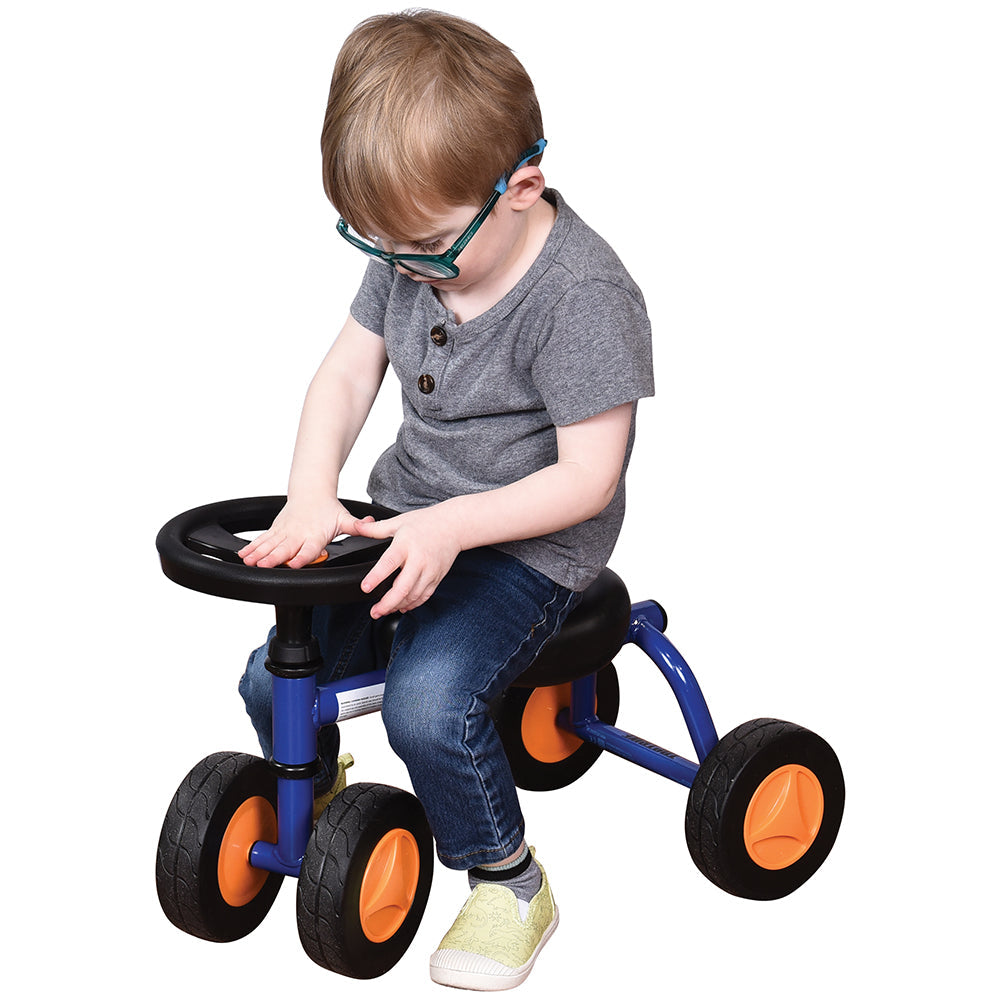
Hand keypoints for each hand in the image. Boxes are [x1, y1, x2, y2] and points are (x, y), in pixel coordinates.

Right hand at [238, 497, 370, 568]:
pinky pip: (262, 540)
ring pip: (269, 544)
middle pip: (285, 548)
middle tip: (263, 565)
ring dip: (258, 553)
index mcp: (315, 535)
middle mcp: (298, 535)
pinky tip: (243, 555)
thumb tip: (372, 524)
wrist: (311, 492)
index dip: (302, 557)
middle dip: (273, 557)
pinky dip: (251, 547)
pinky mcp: (276, 530)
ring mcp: (285, 532)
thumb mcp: (344, 518)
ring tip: (248, 561)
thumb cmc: (328, 509)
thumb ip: (358, 525)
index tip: (295, 563)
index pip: (309, 548)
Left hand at [354, 505, 461, 618]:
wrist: (454, 525)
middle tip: (374, 612)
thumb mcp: (398, 522)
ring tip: (384, 611)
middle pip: (403, 588)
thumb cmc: (426, 522)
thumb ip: (375, 529)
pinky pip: (424, 596)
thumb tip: (356, 527)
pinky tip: (402, 607)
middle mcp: (419, 560)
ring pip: (413, 595)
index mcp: (406, 545)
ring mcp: (430, 571)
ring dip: (398, 606)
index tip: (365, 588)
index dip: (376, 577)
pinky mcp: (437, 577)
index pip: (389, 563)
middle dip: (387, 603)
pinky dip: (413, 604)